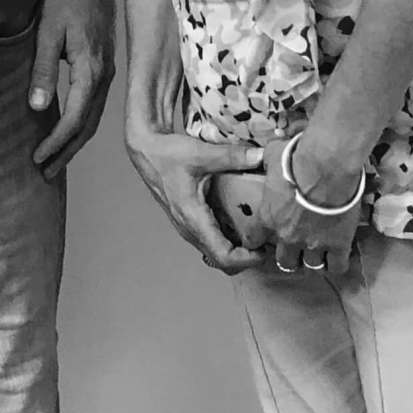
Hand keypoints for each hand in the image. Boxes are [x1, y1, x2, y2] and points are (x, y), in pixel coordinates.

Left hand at [28, 0, 114, 178]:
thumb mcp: (48, 31)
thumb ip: (44, 70)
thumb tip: (38, 108)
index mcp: (91, 70)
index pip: (75, 118)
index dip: (56, 142)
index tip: (37, 158)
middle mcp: (104, 76)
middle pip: (88, 126)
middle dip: (66, 151)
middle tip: (45, 173)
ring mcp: (108, 71)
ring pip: (94, 117)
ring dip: (75, 141)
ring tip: (55, 160)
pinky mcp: (105, 66)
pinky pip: (95, 104)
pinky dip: (83, 124)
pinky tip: (70, 129)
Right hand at [124, 122, 265, 272]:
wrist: (145, 151)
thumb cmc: (166, 154)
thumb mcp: (200, 153)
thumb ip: (231, 156)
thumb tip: (260, 157)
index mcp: (192, 218)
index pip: (222, 256)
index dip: (247, 260)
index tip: (265, 248)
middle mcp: (189, 228)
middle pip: (222, 261)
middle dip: (247, 258)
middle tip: (267, 242)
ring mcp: (188, 227)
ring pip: (216, 252)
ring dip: (238, 249)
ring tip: (259, 233)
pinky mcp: (189, 221)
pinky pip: (212, 240)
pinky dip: (229, 238)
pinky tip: (242, 220)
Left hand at [258, 134, 364, 277]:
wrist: (326, 166)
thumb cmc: (296, 159)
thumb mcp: (272, 156)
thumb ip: (267, 162)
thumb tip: (265, 156)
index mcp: (268, 217)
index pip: (253, 239)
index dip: (256, 241)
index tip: (260, 239)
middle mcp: (288, 236)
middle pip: (285, 261)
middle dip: (289, 256)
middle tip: (295, 248)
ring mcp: (314, 243)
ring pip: (311, 267)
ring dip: (312, 261)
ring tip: (317, 254)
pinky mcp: (338, 245)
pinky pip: (337, 267)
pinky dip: (336, 264)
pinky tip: (337, 257)